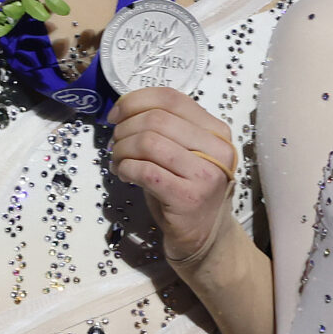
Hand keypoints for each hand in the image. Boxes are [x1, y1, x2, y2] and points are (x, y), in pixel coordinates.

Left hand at [107, 86, 239, 264]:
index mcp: (216, 131)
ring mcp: (205, 175)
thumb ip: (167, 127)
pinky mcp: (188, 198)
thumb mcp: (185, 151)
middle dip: (125, 128)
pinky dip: (125, 168)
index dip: (136, 101)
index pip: (172, 98)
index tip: (116, 115)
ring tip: (118, 161)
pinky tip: (124, 174)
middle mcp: (217, 150)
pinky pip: (144, 171)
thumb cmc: (186, 188)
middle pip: (157, 119)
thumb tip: (124, 109)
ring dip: (122, 150)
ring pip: (148, 143)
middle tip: (116, 143)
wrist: (203, 235)